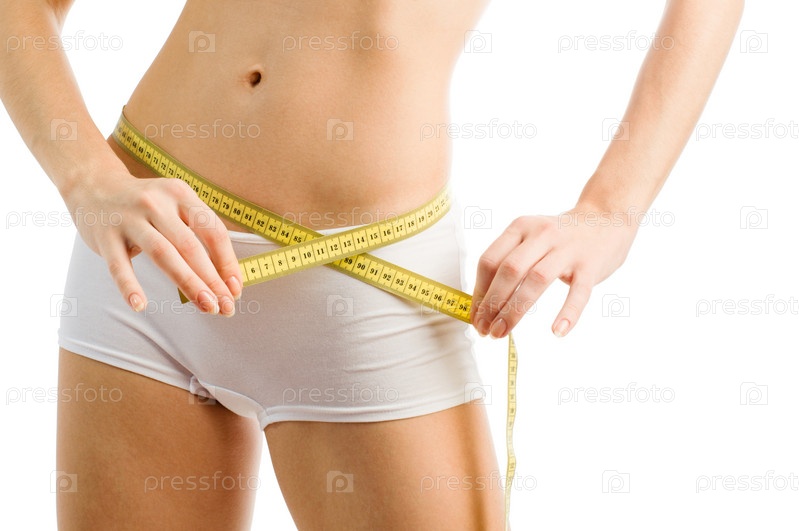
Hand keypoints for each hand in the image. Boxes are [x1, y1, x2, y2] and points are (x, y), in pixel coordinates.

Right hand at [64, 169, 242, 315]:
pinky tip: (140, 306)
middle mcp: (156, 203)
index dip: (227, 262)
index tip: (236, 288)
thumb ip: (198, 233)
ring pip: (163, 254)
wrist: (94, 184)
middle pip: (191, 246)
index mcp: (180, 194)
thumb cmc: (147, 205)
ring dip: (188, 283)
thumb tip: (227, 278)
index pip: (213, 230)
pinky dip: (129, 286)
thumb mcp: (175, 204)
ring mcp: (129, 218)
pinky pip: (118, 265)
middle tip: (226, 307)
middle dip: (212, 280)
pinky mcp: (105, 235)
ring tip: (206, 306)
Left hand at [469, 204, 638, 337]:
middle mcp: (541, 234)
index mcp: (520, 227)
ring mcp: (567, 249)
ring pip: (536, 280)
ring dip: (515, 310)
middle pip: (509, 270)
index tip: (475, 317)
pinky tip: (557, 331)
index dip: (479, 292)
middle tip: (486, 330)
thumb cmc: (560, 238)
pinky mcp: (591, 265)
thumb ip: (509, 263)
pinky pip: (579, 292)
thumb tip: (482, 305)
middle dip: (492, 304)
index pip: (490, 261)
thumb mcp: (530, 238)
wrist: (607, 219)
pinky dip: (568, 313)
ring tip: (503, 332)